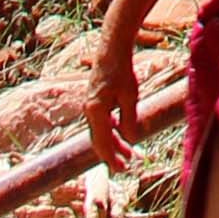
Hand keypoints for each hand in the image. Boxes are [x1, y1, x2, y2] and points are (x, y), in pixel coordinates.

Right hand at [84, 23, 140, 163]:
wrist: (111, 48)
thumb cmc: (121, 70)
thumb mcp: (130, 96)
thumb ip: (128, 120)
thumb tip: (129, 140)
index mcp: (96, 112)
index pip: (102, 143)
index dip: (111, 158)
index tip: (121, 169)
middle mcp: (89, 110)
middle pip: (99, 140)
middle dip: (111, 154)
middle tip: (125, 166)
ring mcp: (90, 105)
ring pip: (100, 131)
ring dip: (113, 142)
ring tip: (127, 152)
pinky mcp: (94, 99)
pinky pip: (100, 121)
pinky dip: (110, 130)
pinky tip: (119, 130)